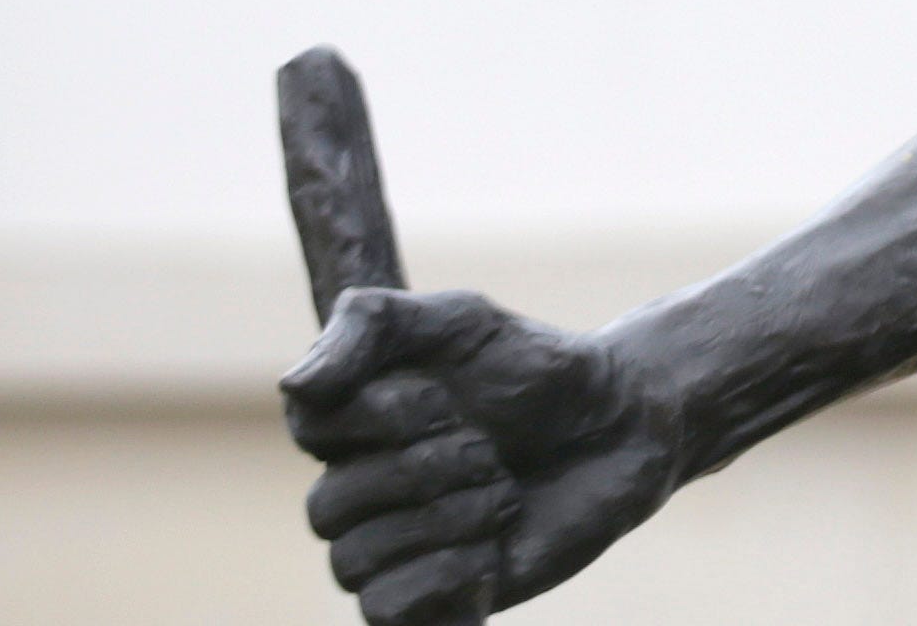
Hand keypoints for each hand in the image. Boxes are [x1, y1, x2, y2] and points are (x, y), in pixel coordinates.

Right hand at [279, 288, 677, 623]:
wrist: (623, 426)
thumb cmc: (537, 368)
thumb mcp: (461, 320)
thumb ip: (371, 324)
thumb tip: (293, 385)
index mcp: (351, 426)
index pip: (310, 430)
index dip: (381, 417)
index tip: (446, 396)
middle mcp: (359, 492)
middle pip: (327, 509)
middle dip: (426, 472)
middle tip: (491, 451)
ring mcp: (393, 549)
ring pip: (355, 563)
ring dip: (448, 521)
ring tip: (504, 495)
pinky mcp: (431, 600)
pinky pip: (386, 613)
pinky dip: (449, 576)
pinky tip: (494, 550)